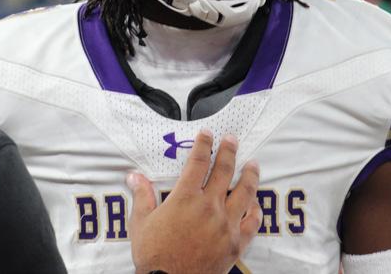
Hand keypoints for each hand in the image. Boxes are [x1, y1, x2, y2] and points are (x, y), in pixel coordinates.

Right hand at [127, 129, 261, 273]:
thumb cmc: (155, 256)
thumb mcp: (141, 223)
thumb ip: (142, 196)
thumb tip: (134, 177)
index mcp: (186, 198)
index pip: (198, 162)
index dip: (203, 144)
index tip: (207, 134)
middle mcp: (209, 207)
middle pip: (224, 170)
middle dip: (229, 150)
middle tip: (232, 139)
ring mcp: (225, 224)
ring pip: (245, 192)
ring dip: (250, 175)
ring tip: (253, 164)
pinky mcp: (235, 243)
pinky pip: (252, 222)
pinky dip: (255, 210)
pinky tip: (255, 204)